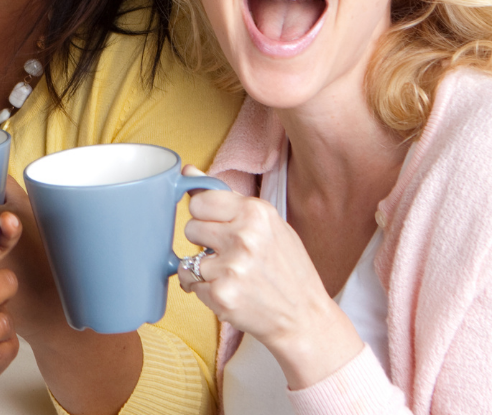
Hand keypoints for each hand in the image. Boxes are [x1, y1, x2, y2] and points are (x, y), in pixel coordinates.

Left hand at [175, 166, 360, 387]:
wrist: (305, 318)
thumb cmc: (287, 269)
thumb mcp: (267, 224)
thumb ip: (226, 199)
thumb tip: (186, 172)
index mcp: (256, 212)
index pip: (200, 201)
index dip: (206, 216)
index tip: (218, 226)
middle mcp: (243, 237)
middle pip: (190, 228)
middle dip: (203, 242)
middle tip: (228, 254)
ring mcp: (231, 268)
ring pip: (186, 259)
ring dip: (203, 269)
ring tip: (230, 276)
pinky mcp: (221, 295)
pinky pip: (190, 283)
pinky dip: (203, 290)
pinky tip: (229, 291)